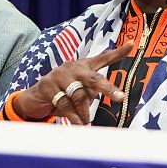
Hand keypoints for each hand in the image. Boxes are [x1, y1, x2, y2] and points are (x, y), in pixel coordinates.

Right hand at [13, 42, 133, 124]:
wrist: (35, 99)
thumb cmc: (63, 94)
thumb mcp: (79, 92)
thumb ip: (92, 92)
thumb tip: (106, 99)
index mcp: (83, 66)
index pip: (103, 58)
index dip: (118, 52)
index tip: (131, 45)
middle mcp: (73, 67)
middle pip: (94, 78)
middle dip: (108, 88)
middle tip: (120, 97)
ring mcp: (59, 75)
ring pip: (79, 95)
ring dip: (84, 112)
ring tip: (86, 122)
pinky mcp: (48, 85)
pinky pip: (65, 103)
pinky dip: (73, 116)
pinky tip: (78, 123)